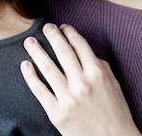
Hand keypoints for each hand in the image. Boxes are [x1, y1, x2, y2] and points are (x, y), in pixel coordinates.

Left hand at [21, 23, 141, 135]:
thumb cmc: (115, 111)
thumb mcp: (113, 83)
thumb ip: (98, 65)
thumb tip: (81, 50)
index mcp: (97, 73)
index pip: (80, 45)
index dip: (70, 33)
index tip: (63, 27)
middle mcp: (82, 84)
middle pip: (62, 52)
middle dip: (52, 36)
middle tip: (45, 27)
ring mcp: (68, 99)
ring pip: (48, 68)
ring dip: (37, 51)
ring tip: (29, 42)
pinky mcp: (56, 113)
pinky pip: (39, 90)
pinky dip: (30, 76)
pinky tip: (25, 65)